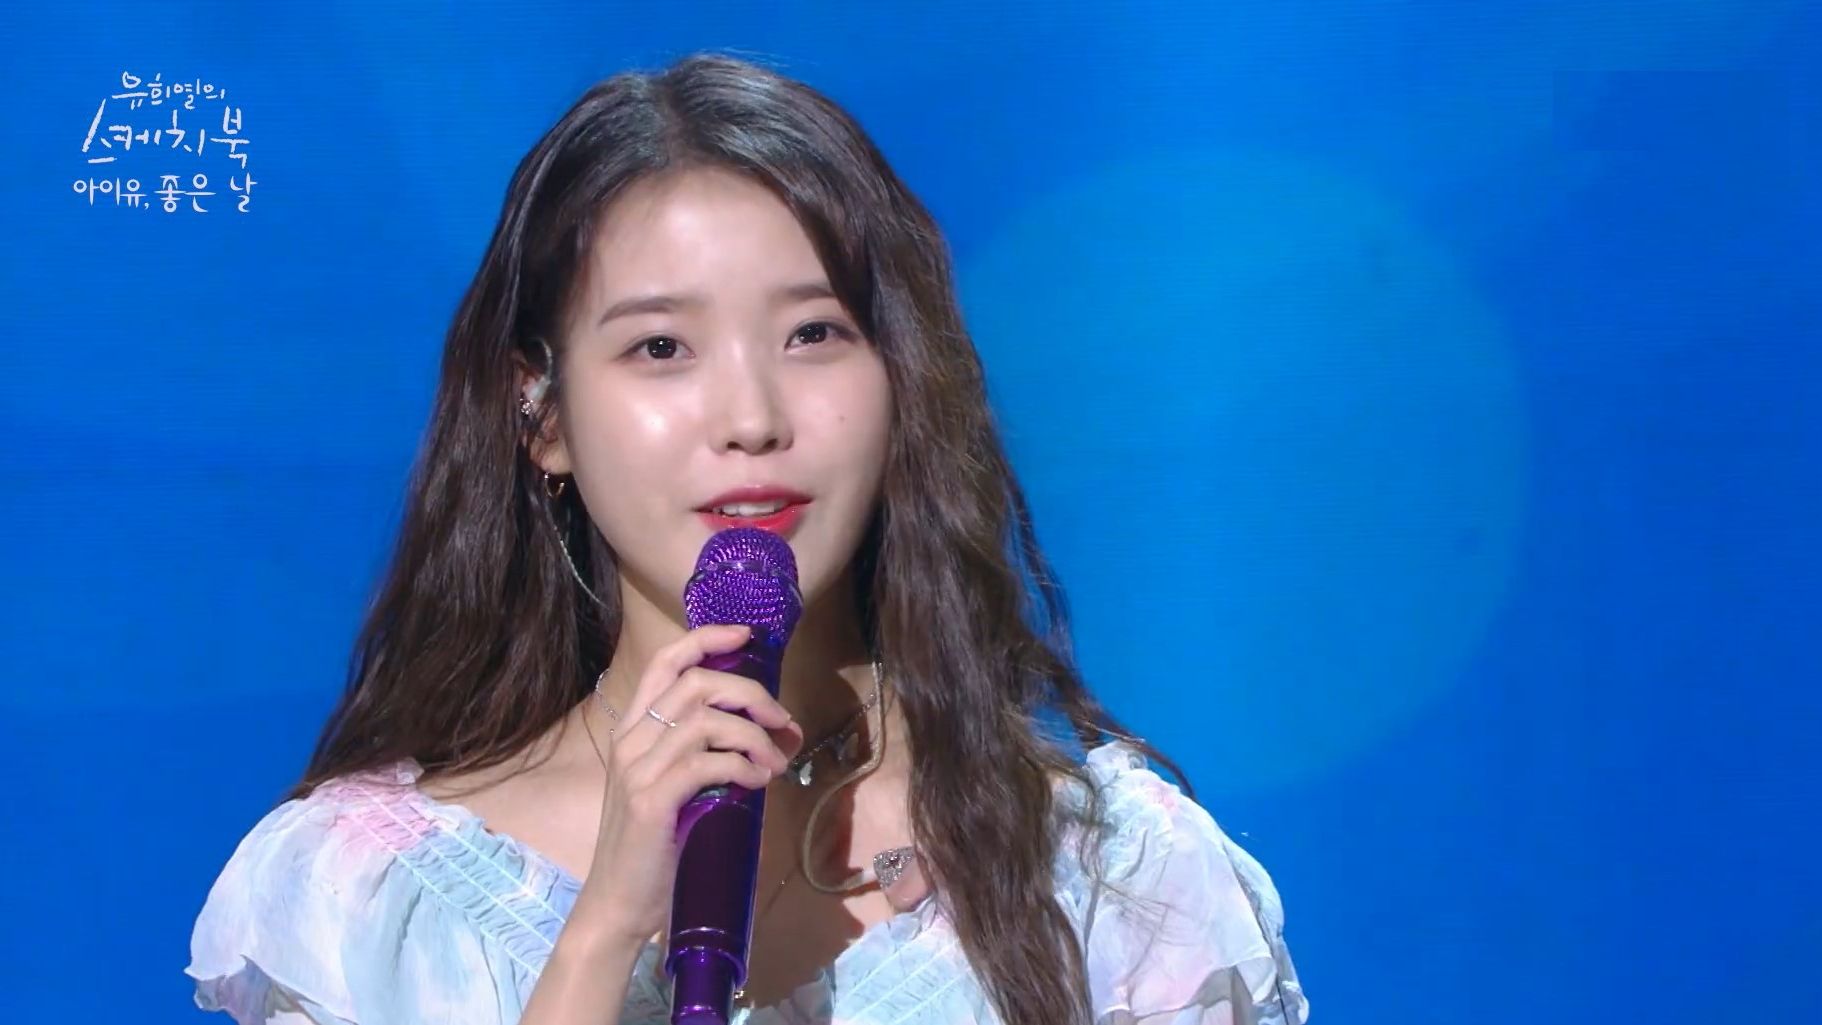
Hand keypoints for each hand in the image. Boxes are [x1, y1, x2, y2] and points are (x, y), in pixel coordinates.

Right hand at [568, 624, 803, 947]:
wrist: (618, 904)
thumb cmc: (652, 848)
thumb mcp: (673, 789)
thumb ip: (704, 756)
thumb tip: (768, 738)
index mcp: (633, 731)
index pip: (666, 662)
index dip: (707, 638)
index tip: (746, 635)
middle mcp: (631, 741)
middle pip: (697, 683)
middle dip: (751, 694)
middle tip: (782, 721)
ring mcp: (638, 770)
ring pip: (707, 721)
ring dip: (755, 737)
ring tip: (774, 765)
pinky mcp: (651, 800)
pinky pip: (708, 763)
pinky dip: (744, 767)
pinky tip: (758, 784)